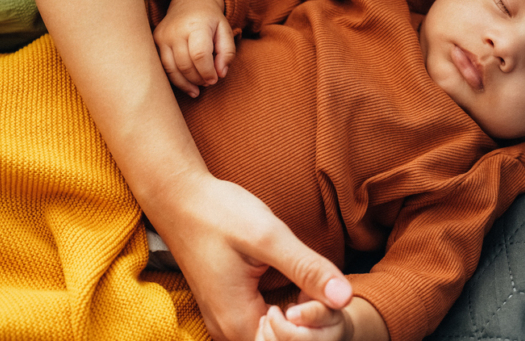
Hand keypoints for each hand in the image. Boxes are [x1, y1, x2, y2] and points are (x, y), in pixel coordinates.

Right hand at [146, 174, 352, 340]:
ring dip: (298, 320)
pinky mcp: (227, 310)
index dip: (316, 326)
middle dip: (310, 325)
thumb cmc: (219, 213)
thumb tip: (345, 297)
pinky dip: (284, 313)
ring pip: (272, 338)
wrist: (179, 198)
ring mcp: (225, 323)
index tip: (321, 291)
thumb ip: (307, 269)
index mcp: (238, 323)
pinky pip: (262, 327)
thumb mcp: (269, 237)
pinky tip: (295, 288)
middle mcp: (228, 332)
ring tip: (309, 286)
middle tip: (319, 287)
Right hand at [153, 0, 235, 96]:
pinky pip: (164, 67)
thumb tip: (221, 74)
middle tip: (208, 83)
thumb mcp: (225, 31)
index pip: (199, 55)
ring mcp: (162, 36)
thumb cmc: (210, 20)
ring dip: (186, 83)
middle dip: (198, 79)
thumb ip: (227, 52)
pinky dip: (176, 80)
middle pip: (185, 64)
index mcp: (196, 25)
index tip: (214, 80)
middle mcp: (175, 30)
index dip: (207, 72)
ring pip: (171, 69)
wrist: (189, 2)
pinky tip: (187, 86)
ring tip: (197, 90)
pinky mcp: (156, 42)